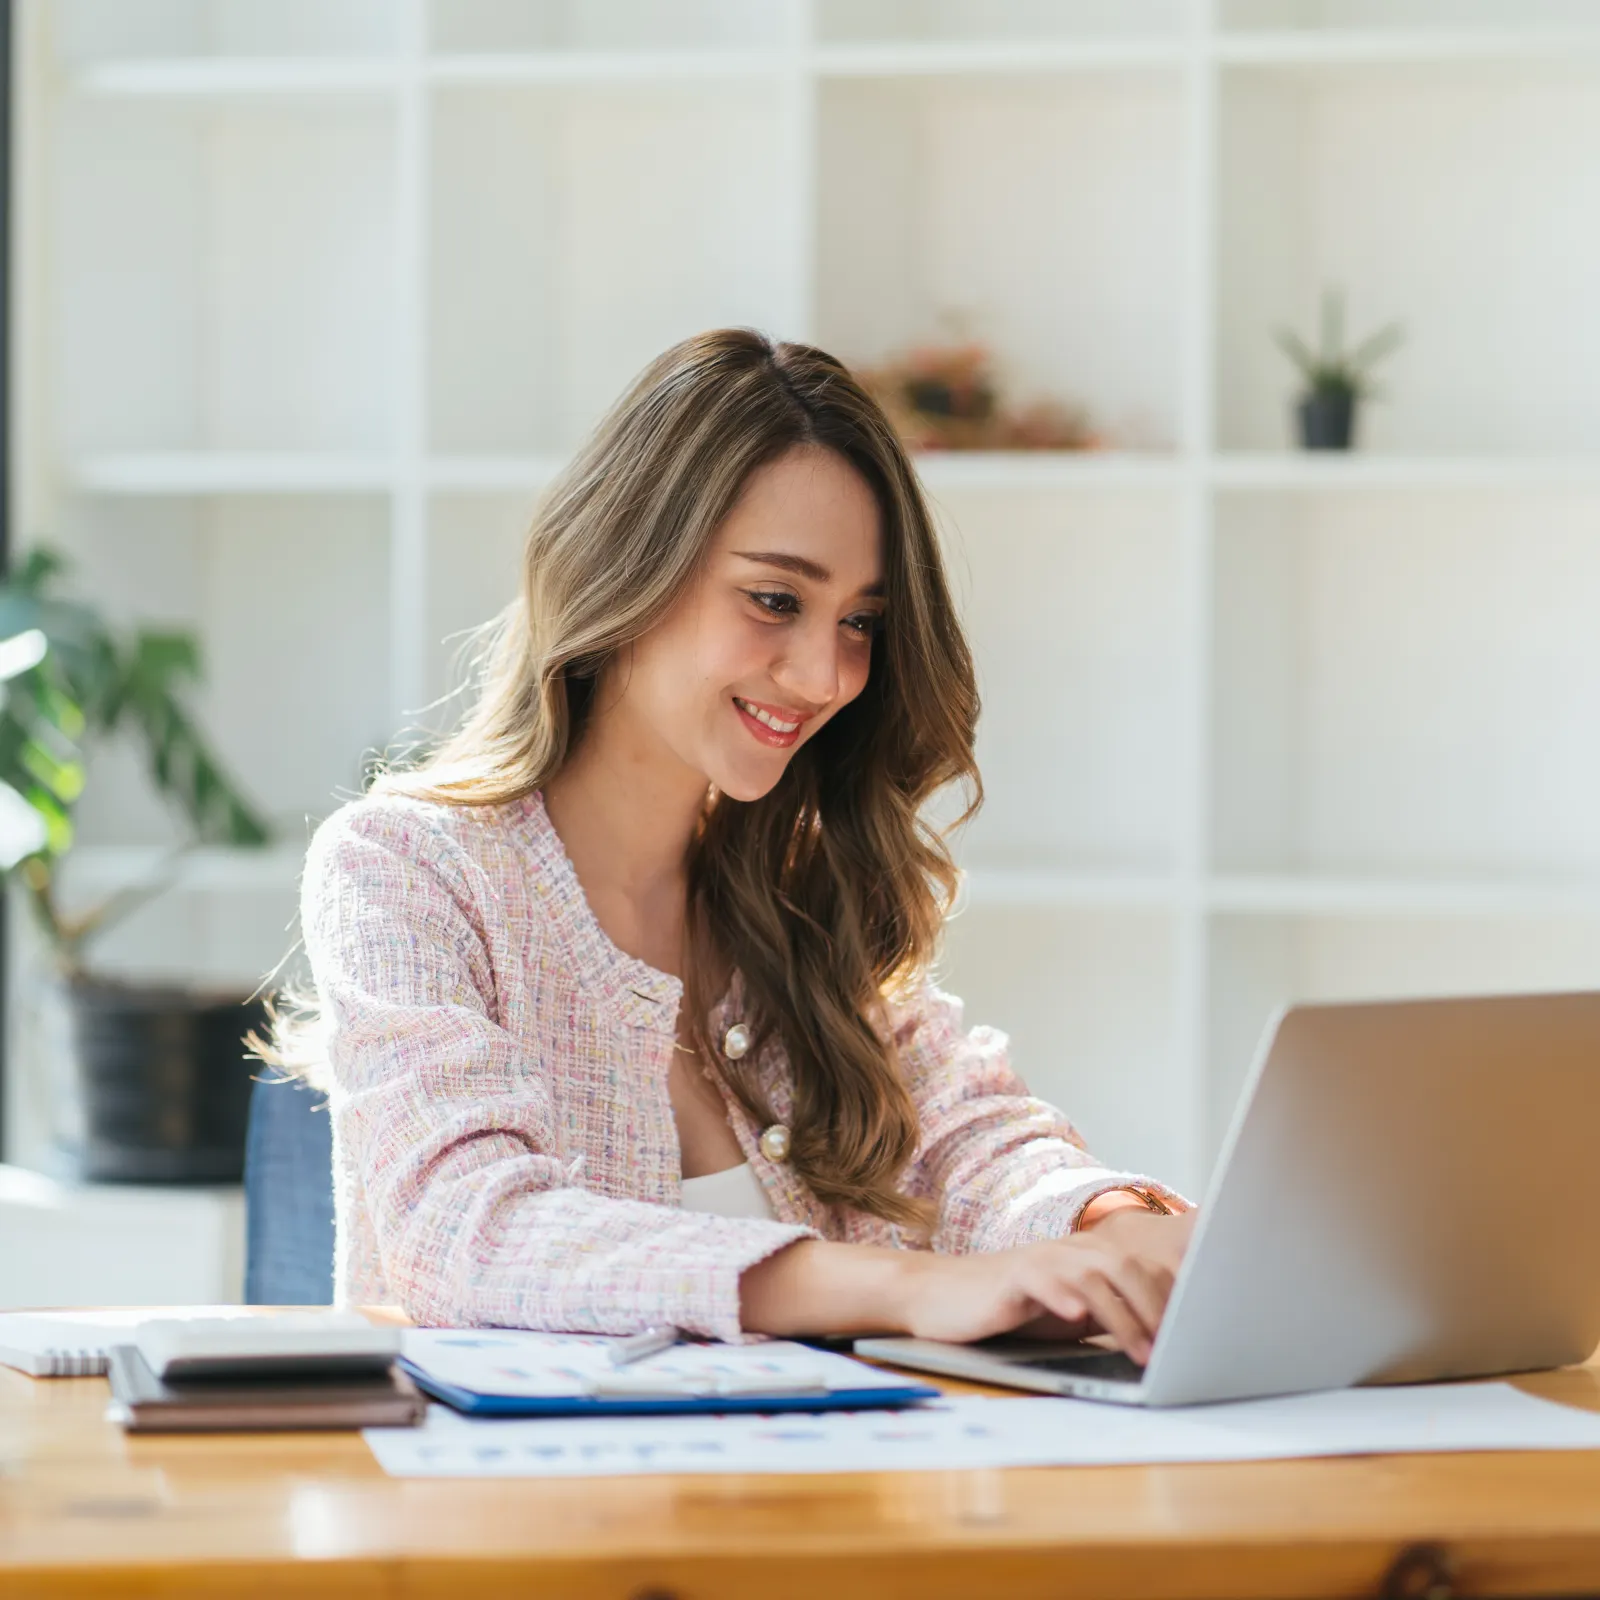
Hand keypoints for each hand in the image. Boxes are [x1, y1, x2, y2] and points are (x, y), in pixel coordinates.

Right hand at [896, 1208, 1196, 1363]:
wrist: (945, 1298)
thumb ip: (1111, 1315)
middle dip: (1159, 1307)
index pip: (1144, 1268)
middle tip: (1178, 1348)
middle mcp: (1071, 1250)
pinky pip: (1044, 1280)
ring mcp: (1042, 1260)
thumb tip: (1165, 1341)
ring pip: (1095, 1275)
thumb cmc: (1013, 1310)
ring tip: (1143, 1351)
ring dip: (1123, 1315)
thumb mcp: (1071, 1314)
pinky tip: (1078, 1315)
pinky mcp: (1013, 1276)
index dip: (1176, 1295)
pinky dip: (1064, 1296)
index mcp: (1091, 1257)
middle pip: (1128, 1267)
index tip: (1202, 1326)